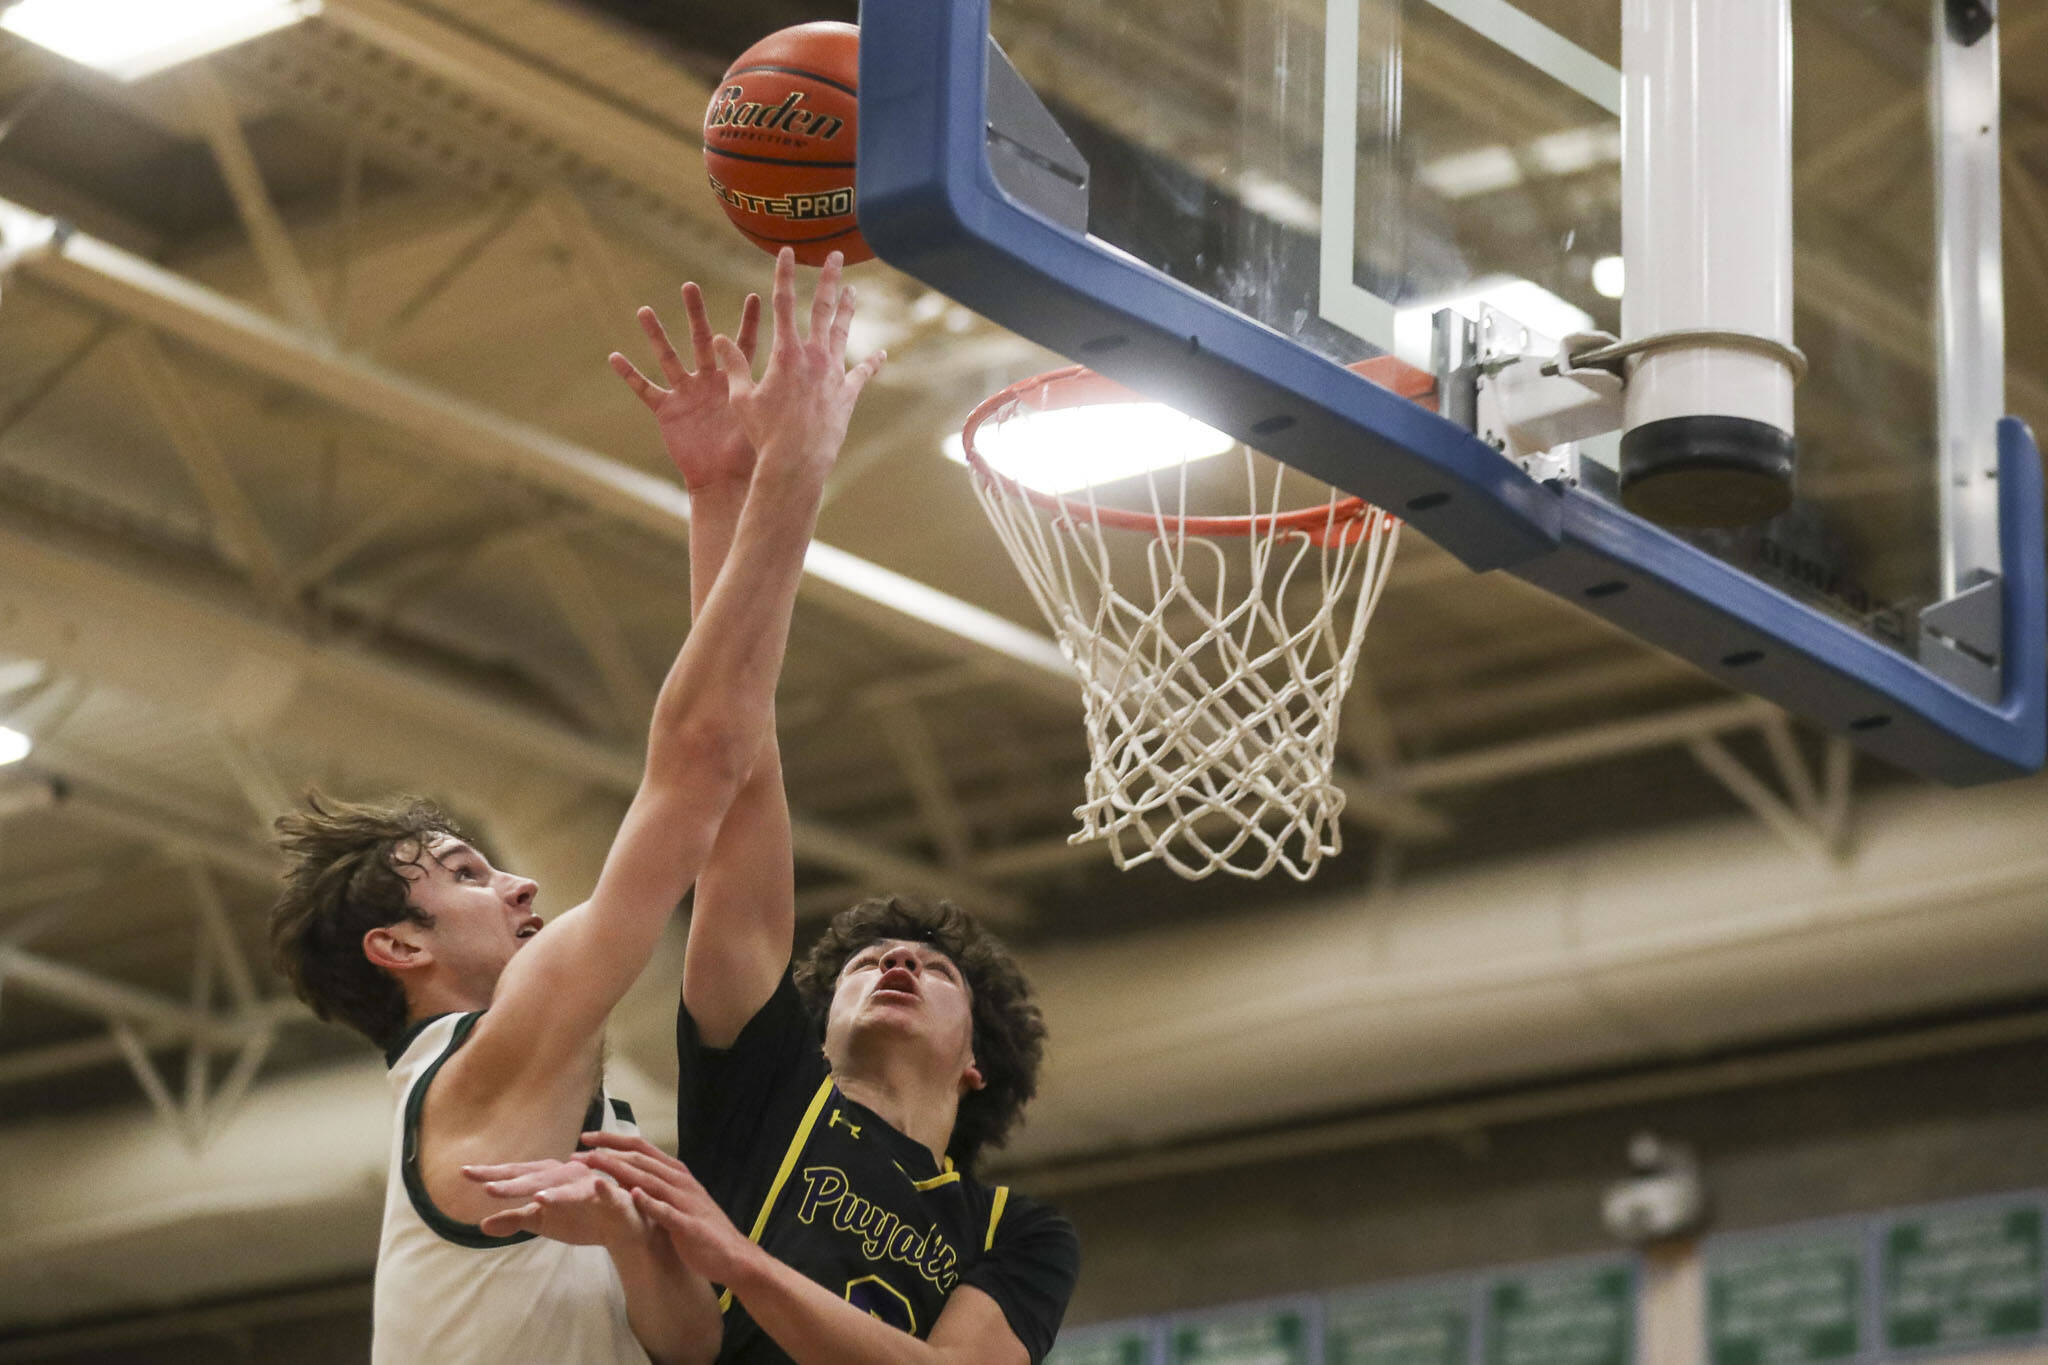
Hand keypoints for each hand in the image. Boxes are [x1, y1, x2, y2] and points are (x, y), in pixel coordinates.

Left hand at [464, 1157, 648, 1250]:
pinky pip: (608, 1193)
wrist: (622, 1227)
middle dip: (515, 1183)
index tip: (463, 1172)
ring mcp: (591, 1185)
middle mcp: (568, 1175)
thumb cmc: (581, 1217)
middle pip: (538, 1177)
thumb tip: (480, 1225)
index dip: (492, 1174)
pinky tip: (598, 1186)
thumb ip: (515, 1220)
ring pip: (570, 1186)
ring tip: (536, 1198)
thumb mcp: (543, 1221)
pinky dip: (604, 1188)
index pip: (516, 1175)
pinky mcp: (614, 1198)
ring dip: (556, 1190)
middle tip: (488, 1188)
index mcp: (549, 1179)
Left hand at [573, 1132, 759, 1286]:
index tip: (586, 1137)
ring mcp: (684, 1201)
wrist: (732, 1255)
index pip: (641, 1147)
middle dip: (606, 1153)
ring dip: (619, 1170)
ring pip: (649, 1179)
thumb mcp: (675, 1201)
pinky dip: (650, 1201)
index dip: (612, 1140)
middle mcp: (680, 1181)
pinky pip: (666, 1211)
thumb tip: (624, 1177)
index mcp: (676, 1173)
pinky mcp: (688, 1225)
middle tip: (577, 1154)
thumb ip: (654, 1187)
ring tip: (594, 1166)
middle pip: (640, 1159)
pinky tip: (633, 1195)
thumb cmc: (700, 1229)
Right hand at [612, 284, 762, 491]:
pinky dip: (629, 375)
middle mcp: (709, 381)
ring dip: (656, 335)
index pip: (744, 344)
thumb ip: (772, 393)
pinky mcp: (668, 410)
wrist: (726, 482)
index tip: (757, 296)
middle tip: (690, 285)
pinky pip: (645, 390)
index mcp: (735, 382)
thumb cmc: (748, 454)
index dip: (749, 321)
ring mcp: (686, 393)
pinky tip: (613, 357)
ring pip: (669, 358)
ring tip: (643, 310)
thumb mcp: (759, 418)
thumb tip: (811, 376)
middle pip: (702, 341)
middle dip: (696, 313)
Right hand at [712, 248, 884, 483]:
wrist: (796, 463)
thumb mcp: (741, 398)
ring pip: (842, 333)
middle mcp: (814, 357)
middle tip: (835, 256)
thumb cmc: (763, 434)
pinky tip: (882, 354)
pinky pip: (862, 374)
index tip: (786, 251)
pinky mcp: (847, 396)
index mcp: (785, 353)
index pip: (783, 303)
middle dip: (828, 279)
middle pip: (822, 308)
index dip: (783, 274)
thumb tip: (718, 339)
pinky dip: (871, 363)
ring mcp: (834, 375)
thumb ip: (733, 365)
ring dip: (847, 310)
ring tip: (853, 290)